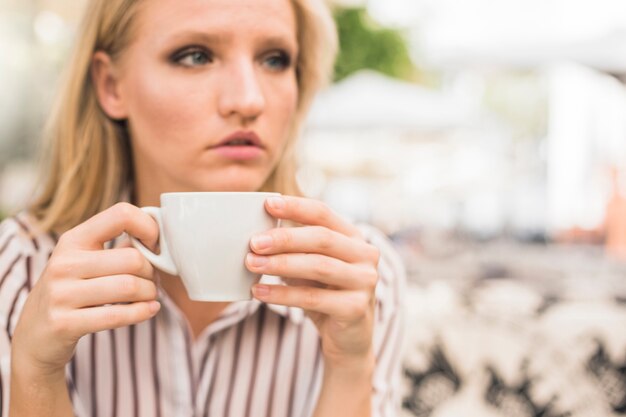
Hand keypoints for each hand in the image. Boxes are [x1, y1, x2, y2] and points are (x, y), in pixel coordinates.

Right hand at [12, 203, 160, 375]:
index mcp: (73, 240)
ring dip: (150, 293)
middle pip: (133, 258)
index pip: (121, 215)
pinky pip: (117, 315)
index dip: (148, 228)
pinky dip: (142, 312)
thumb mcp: (86, 261)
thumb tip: (158, 234)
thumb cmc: (72, 292)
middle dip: (153, 272)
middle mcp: (64, 263)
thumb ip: (119, 247)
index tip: (155, 246)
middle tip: (153, 281)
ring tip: (150, 296)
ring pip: (129, 286)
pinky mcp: (64, 324)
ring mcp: (61, 294)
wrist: (34, 336)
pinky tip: (149, 310)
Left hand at [245, 196, 379, 368]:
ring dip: (281, 264)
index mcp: (354, 237)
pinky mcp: (356, 308)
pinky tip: (259, 291)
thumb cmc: (325, 295)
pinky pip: (313, 298)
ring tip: (251, 264)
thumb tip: (257, 234)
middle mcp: (365, 255)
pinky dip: (283, 294)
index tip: (268, 203)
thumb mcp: (311, 267)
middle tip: (253, 242)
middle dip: (284, 238)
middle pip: (322, 238)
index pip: (324, 213)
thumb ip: (296, 249)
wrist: (348, 340)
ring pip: (319, 266)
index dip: (296, 207)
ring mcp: (365, 282)